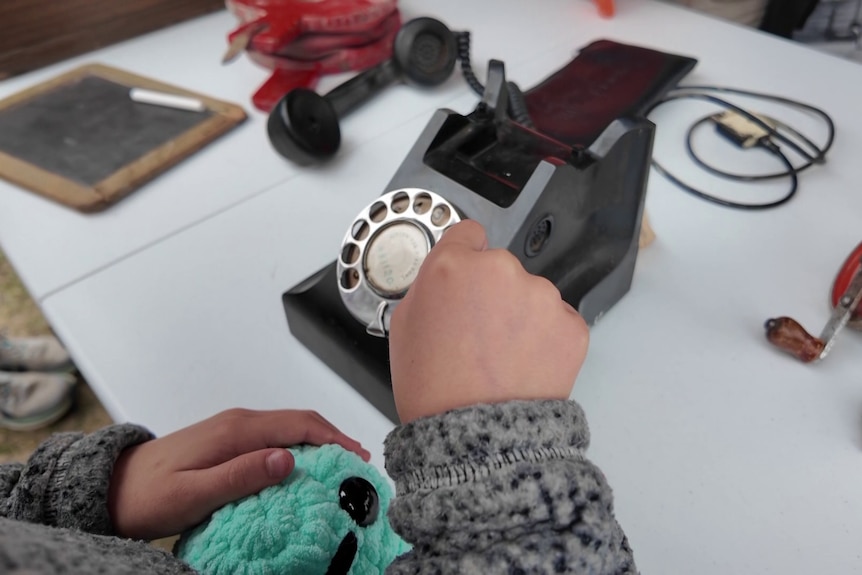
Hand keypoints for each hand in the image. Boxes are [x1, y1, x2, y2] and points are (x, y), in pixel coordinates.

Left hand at [108, 408, 369, 539]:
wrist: (112, 487)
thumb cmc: (148, 495)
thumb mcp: (194, 493)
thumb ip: (241, 475)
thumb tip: (288, 459)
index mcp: (236, 430)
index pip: (298, 425)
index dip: (334, 439)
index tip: (358, 457)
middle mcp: (238, 422)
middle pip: (299, 422)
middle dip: (333, 439)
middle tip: (359, 465)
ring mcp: (232, 429)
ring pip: (288, 429)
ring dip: (318, 444)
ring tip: (339, 468)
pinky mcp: (227, 440)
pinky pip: (273, 438)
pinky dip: (298, 448)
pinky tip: (303, 468)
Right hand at [389, 220, 588, 423]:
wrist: (476, 437)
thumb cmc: (434, 390)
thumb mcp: (403, 327)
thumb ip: (429, 287)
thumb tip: (447, 277)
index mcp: (452, 266)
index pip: (468, 234)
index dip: (464, 258)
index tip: (466, 277)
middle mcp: (500, 270)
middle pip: (500, 268)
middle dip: (492, 292)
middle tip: (479, 334)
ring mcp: (540, 296)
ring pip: (531, 295)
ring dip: (521, 316)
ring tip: (502, 358)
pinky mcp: (570, 324)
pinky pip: (557, 321)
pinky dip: (545, 339)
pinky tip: (524, 365)